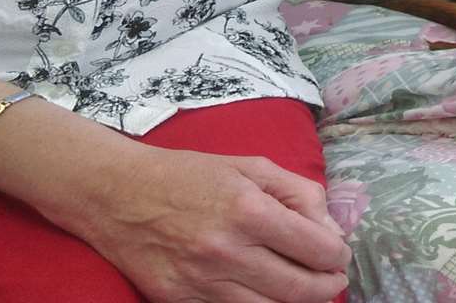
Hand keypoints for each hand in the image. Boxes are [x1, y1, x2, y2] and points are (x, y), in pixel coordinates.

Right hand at [59, 146, 350, 302]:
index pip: (317, 249)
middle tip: (332, 278)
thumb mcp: (250, 165)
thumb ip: (298, 192)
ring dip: (298, 302)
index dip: (338, 256)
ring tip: (305, 289)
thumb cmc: (188, 174)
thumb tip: (329, 228)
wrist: (117, 192)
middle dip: (328, 286)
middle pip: (300, 289)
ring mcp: (201, 281)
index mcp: (248, 209)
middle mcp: (227, 250)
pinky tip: (267, 294)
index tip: (339, 254)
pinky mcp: (179, 300)